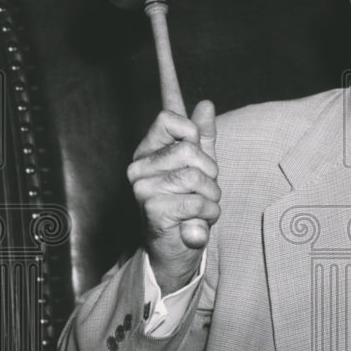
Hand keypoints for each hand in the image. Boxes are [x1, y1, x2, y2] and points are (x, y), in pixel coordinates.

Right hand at [127, 100, 218, 293]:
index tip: (195, 140)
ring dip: (211, 196)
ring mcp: (142, 187)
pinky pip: (196, 202)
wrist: (179, 247)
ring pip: (195, 177)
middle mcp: (140, 165)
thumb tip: (205, 104)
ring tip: (201, 207)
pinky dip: (208, 213)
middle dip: (209, 172)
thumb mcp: (201, 165)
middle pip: (190, 149)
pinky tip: (198, 222)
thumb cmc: (189, 203)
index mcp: (150, 150)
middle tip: (203, 189)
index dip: (192, 128)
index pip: (167, 117)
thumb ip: (202, 135)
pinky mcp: (152, 209)